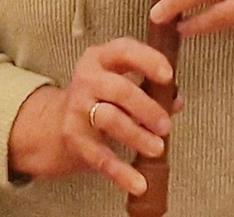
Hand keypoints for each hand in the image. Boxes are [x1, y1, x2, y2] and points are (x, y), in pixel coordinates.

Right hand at [6, 38, 175, 193]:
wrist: (57, 119)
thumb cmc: (102, 94)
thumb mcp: (122, 79)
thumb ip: (150, 86)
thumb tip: (176, 100)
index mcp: (101, 57)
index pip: (125, 51)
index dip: (148, 61)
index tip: (168, 76)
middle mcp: (87, 79)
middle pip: (119, 90)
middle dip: (146, 108)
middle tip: (165, 125)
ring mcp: (78, 108)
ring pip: (110, 120)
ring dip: (136, 135)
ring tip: (157, 148)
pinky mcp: (74, 138)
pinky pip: (100, 157)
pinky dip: (121, 172)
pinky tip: (139, 184)